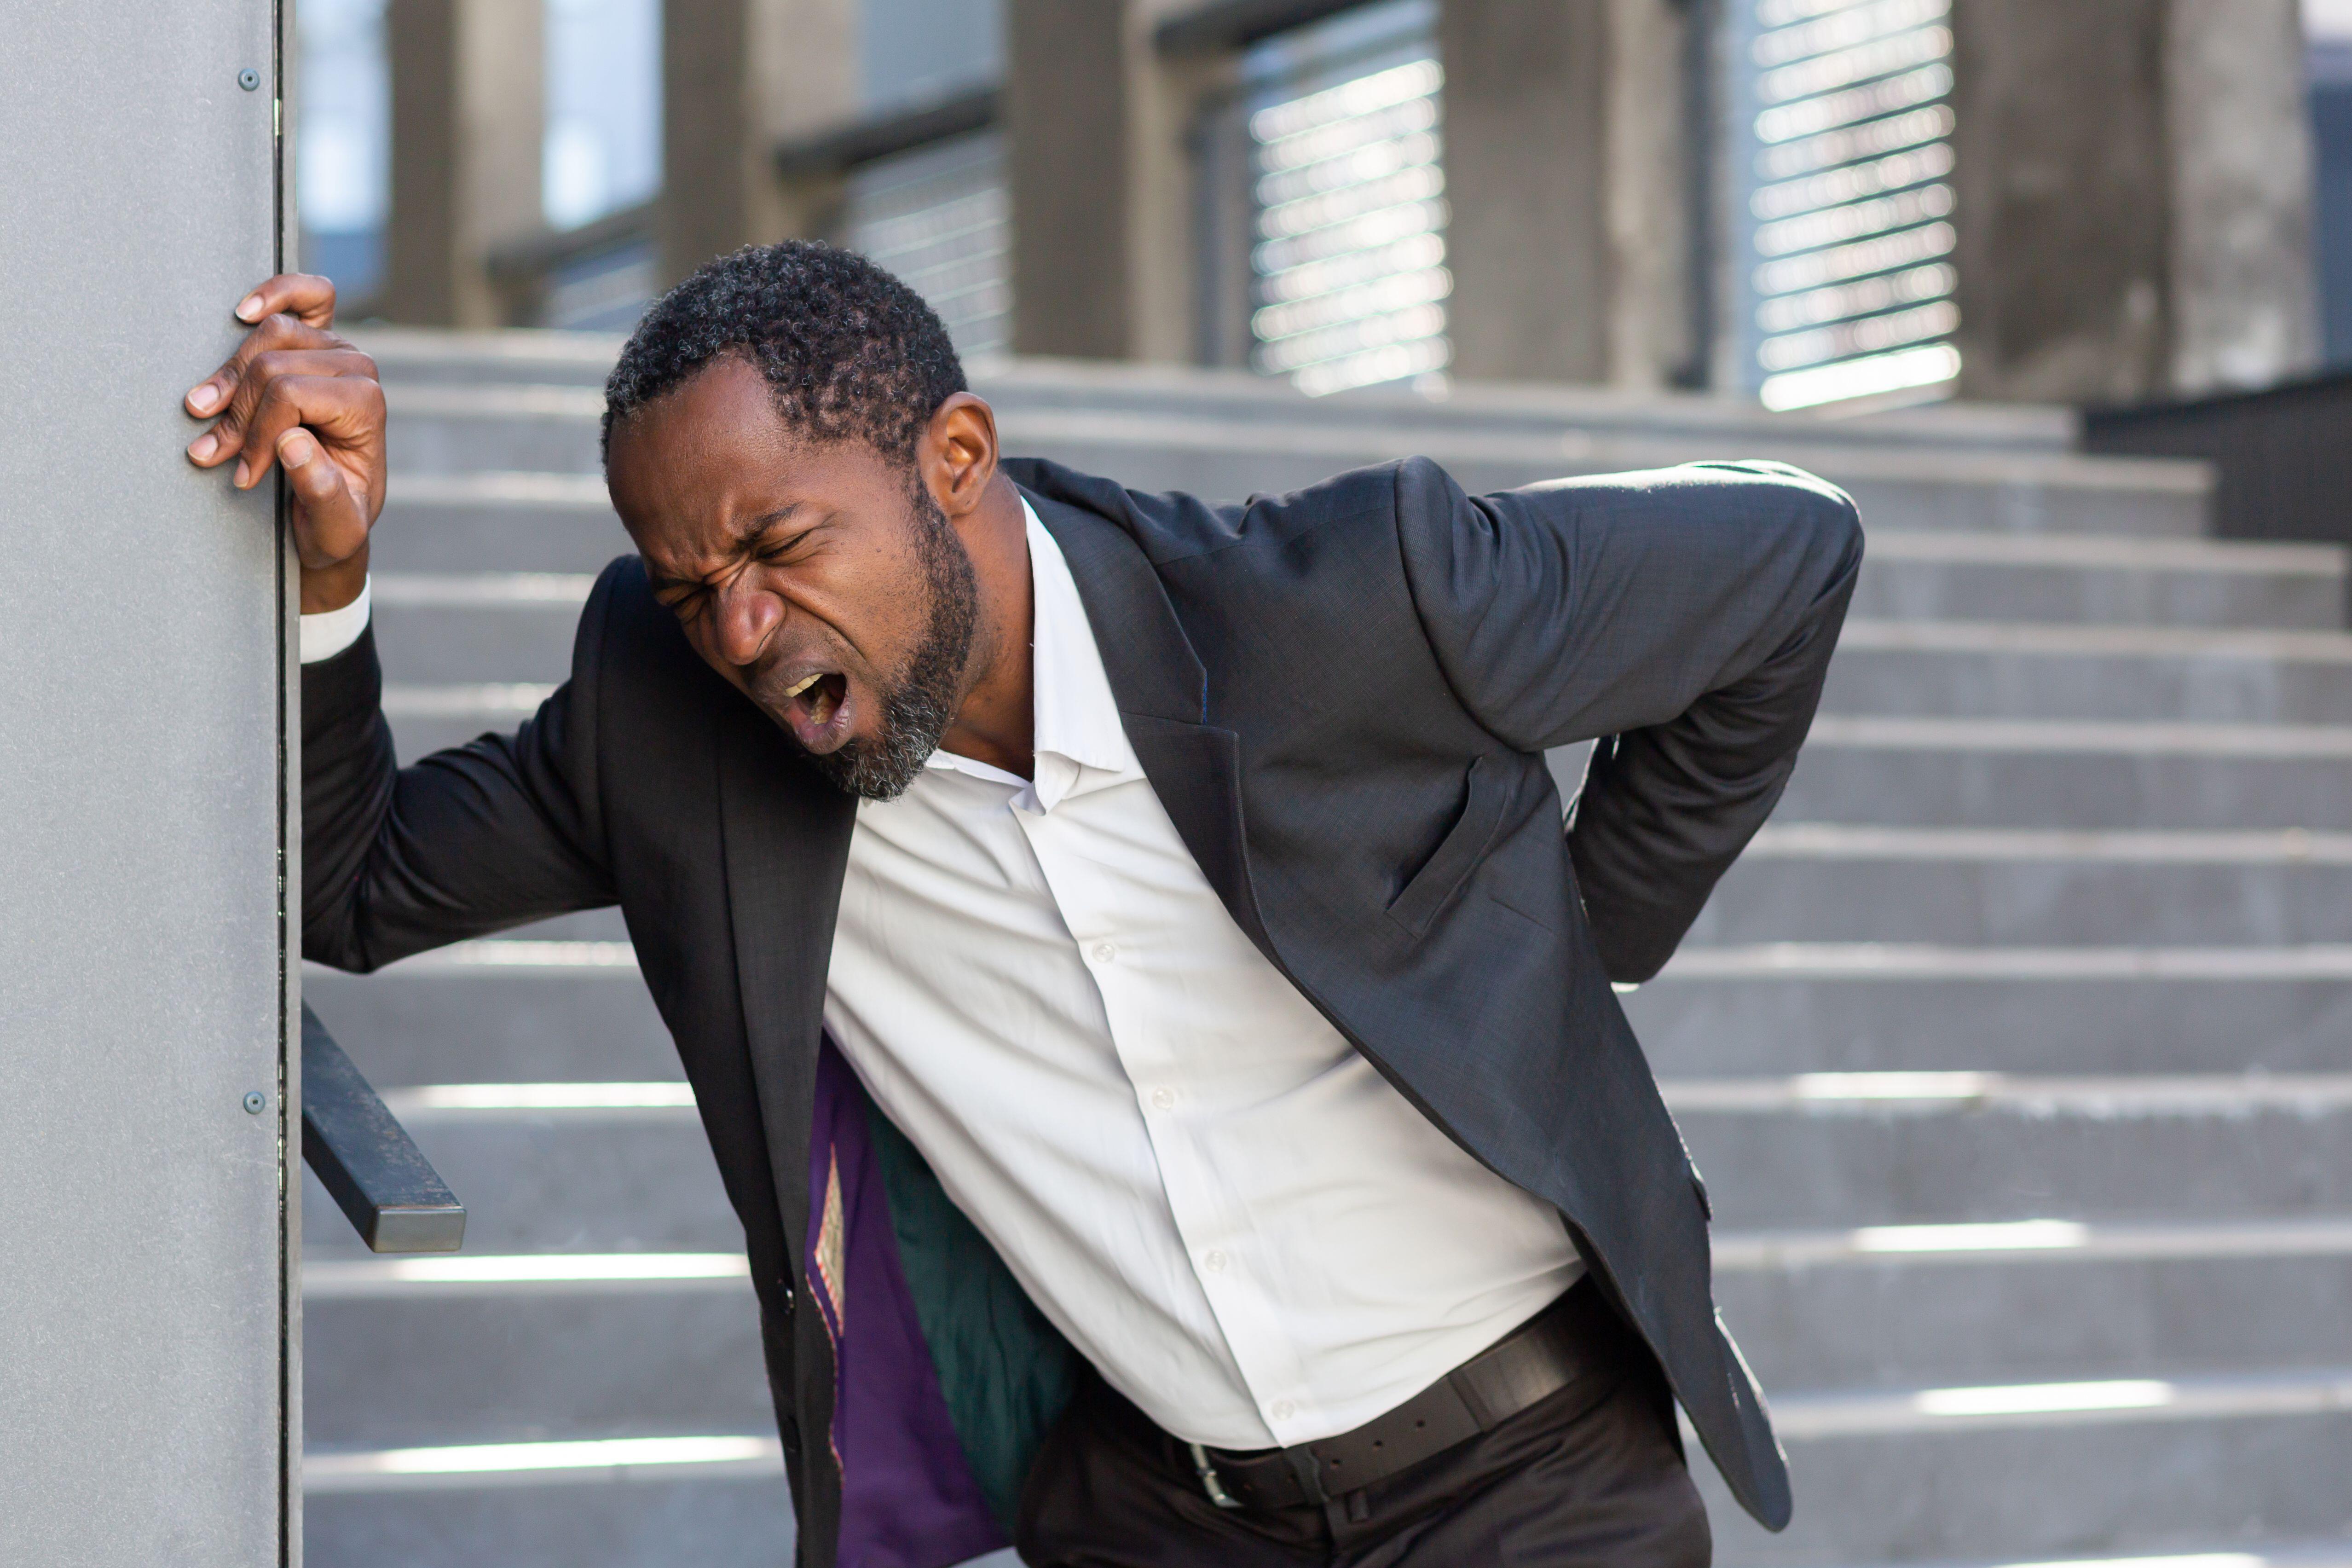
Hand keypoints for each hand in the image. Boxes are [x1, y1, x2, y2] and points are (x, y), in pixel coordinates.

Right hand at [184, 274, 387, 611]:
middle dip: (237, 413)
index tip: (244, 473)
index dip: (258, 433)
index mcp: (366, 406)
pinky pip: (309, 296)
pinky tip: (243, 310)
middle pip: (273, 366)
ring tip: (202, 411)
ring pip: (269, 335)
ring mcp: (337, 349)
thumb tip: (291, 443)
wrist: (337, 513)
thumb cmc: (336, 518)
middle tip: (213, 453)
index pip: (291, 394)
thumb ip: (319, 490)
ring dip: (229, 375)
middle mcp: (356, 368)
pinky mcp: (319, 340)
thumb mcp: (334, 524)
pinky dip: (277, 294)